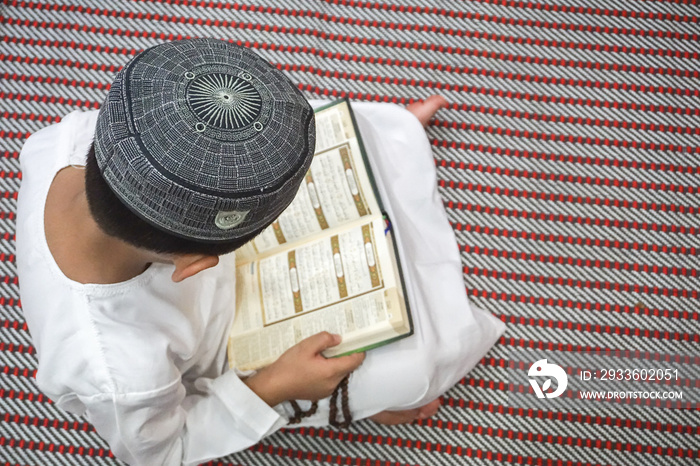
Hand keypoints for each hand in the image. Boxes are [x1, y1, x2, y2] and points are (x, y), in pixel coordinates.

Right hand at [244, 332, 364, 405]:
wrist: (273, 386)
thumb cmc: (288, 366)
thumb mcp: (306, 346)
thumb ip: (325, 339)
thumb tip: (338, 339)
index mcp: (331, 371)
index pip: (355, 361)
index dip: (358, 349)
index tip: (355, 340)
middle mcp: (332, 383)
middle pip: (347, 367)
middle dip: (343, 355)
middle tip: (333, 344)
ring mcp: (327, 391)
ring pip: (339, 373)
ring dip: (334, 363)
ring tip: (320, 354)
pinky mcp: (320, 394)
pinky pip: (330, 380)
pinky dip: (327, 371)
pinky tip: (314, 365)